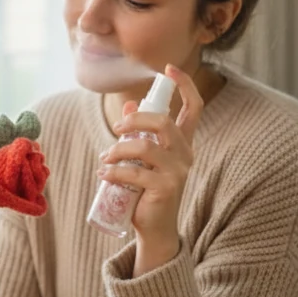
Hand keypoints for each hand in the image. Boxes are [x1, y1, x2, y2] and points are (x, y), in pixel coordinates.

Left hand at [98, 64, 203, 276]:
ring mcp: (178, 172)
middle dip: (135, 121)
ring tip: (105, 159)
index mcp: (183, 143)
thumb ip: (138, 134)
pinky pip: (135, 172)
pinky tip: (104, 175)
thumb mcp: (143, 159)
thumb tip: (127, 107)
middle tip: (116, 131)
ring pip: (145, 147)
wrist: (154, 228)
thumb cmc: (147, 190)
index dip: (184, 85)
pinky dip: (114, 171)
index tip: (169, 68)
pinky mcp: (165, 188)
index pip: (194, 107)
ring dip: (118, 150)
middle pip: (163, 122)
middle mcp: (186, 154)